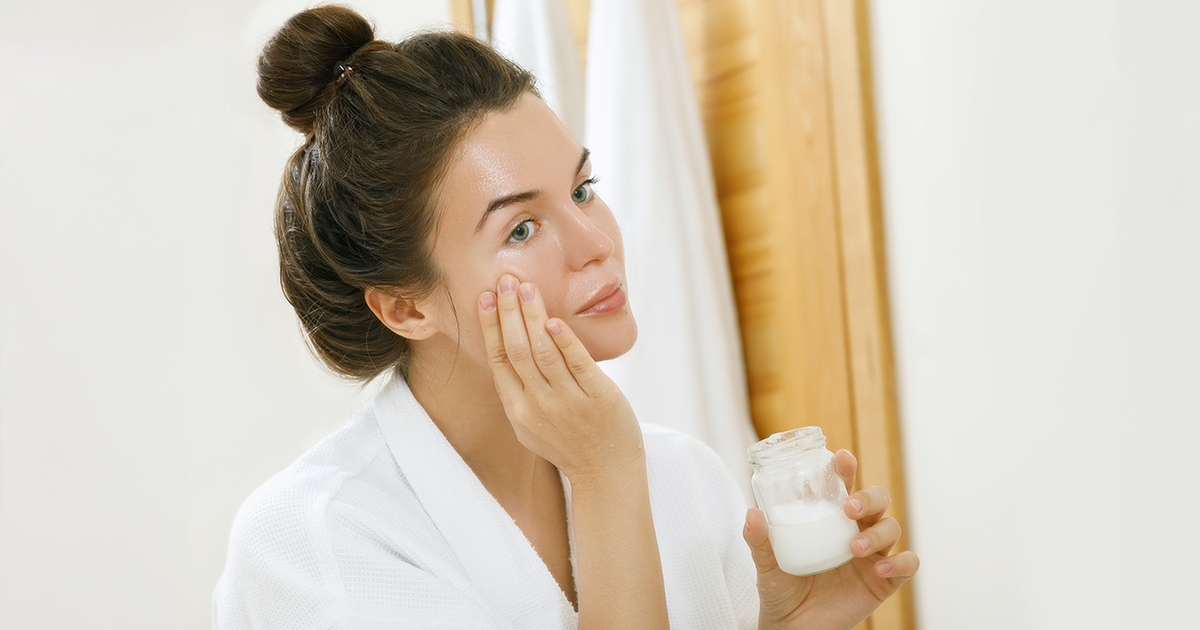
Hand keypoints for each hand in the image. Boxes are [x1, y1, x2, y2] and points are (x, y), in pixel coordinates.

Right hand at [477, 274, 642, 480]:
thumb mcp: (530, 426)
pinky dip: (565, 342)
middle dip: (508, 312)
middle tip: (505, 280)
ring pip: (543, 352)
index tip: (484, 297)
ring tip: (527, 288)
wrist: (606, 475)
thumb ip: (517, 393)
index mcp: (517, 409)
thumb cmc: (569, 445)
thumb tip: (505, 353)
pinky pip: (578, 364)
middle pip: (516, 350)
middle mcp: (538, 405)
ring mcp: (568, 403)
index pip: (498, 359)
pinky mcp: (598, 399)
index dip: (490, 326)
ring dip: (533, 317)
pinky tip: (554, 321)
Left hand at [743, 449, 918, 629]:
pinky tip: (879, 569)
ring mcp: (872, 556)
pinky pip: (907, 565)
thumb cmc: (781, 589)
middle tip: (849, 509)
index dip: (846, 470)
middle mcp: (855, 532)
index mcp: (830, 520)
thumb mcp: (765, 564)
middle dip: (869, 498)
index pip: (844, 487)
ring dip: (877, 533)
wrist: (792, 628)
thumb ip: (758, 540)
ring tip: (854, 548)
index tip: (842, 458)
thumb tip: (753, 514)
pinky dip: (900, 562)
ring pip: (892, 528)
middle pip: (878, 501)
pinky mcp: (883, 582)